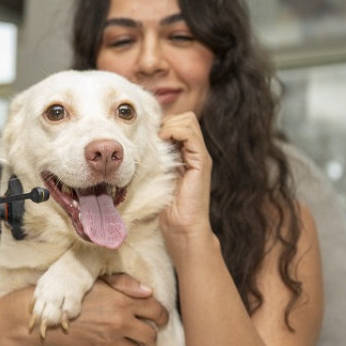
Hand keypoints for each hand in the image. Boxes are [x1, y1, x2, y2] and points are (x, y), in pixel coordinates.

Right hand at [42, 273, 167, 345]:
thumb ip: (125, 283)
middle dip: (151, 336)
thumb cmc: (72, 293)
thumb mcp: (98, 280)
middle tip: (145, 334)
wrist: (47, 315)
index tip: (160, 319)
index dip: (162, 316)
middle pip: (151, 336)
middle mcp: (120, 322)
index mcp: (123, 301)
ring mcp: (109, 341)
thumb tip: (149, 291)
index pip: (156, 311)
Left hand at [159, 112, 212, 239]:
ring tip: (160, 142)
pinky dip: (175, 133)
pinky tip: (165, 144)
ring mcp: (200, 157)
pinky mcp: (201, 163)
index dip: (164, 124)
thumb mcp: (159, 177)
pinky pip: (190, 136)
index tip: (150, 136)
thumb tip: (144, 146)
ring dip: (169, 127)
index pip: (181, 123)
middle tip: (155, 139)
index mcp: (188, 154)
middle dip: (167, 122)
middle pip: (186, 118)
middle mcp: (196, 152)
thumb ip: (158, 161)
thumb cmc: (168, 207)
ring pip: (189, 122)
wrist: (183, 227)